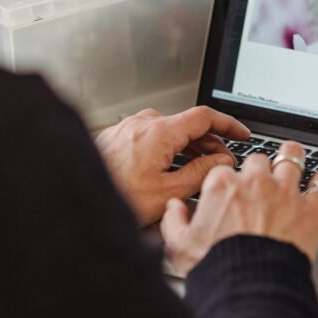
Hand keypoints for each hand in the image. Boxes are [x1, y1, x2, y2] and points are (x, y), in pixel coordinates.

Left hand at [95, 106, 251, 226]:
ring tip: (197, 168)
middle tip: (222, 162)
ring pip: (169, 130)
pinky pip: (150, 136)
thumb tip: (222, 162)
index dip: (229, 124)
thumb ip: (201, 173)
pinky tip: (168, 167)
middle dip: (210, 142)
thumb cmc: (115, 197)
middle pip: (187, 124)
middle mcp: (143, 123)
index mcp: (160, 132)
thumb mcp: (168, 191)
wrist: (75, 200)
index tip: (242, 133)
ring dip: (188, 146)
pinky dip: (167, 147)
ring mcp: (128, 128)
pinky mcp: (117, 136)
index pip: (205, 116)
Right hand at [161, 141, 317, 274]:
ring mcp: (285, 192)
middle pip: (259, 161)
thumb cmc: (216, 268)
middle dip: (260, 170)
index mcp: (222, 185)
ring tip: (294, 160)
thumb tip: (172, 208)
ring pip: (292, 156)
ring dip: (293, 158)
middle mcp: (255, 182)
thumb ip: (173, 221)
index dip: (229, 180)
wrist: (250, 288)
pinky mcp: (311, 208)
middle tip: (262, 182)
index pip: (225, 169)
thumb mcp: (180, 246)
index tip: (233, 190)